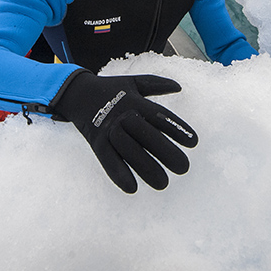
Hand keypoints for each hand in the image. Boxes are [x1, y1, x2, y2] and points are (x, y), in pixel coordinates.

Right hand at [50, 71, 196, 192]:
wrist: (76, 92)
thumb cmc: (111, 89)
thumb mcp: (133, 82)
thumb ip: (156, 85)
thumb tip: (179, 86)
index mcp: (135, 101)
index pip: (159, 116)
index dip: (177, 128)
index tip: (194, 143)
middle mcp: (123, 114)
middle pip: (147, 134)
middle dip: (166, 152)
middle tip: (184, 168)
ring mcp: (108, 129)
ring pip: (129, 150)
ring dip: (146, 168)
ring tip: (163, 184)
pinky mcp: (96, 142)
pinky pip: (107, 159)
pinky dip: (119, 174)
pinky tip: (132, 188)